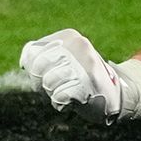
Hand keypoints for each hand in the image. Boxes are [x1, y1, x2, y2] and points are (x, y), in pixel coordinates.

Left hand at [19, 29, 140, 123]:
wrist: (115, 96)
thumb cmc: (82, 79)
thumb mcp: (64, 61)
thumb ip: (43, 57)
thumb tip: (25, 61)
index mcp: (69, 36)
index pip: (32, 52)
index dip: (32, 70)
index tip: (44, 75)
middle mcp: (78, 45)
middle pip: (39, 67)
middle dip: (41, 83)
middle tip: (56, 87)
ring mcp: (85, 63)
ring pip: (48, 83)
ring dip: (53, 93)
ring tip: (68, 92)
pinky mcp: (89, 83)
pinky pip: (59, 97)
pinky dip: (61, 104)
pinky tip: (73, 102)